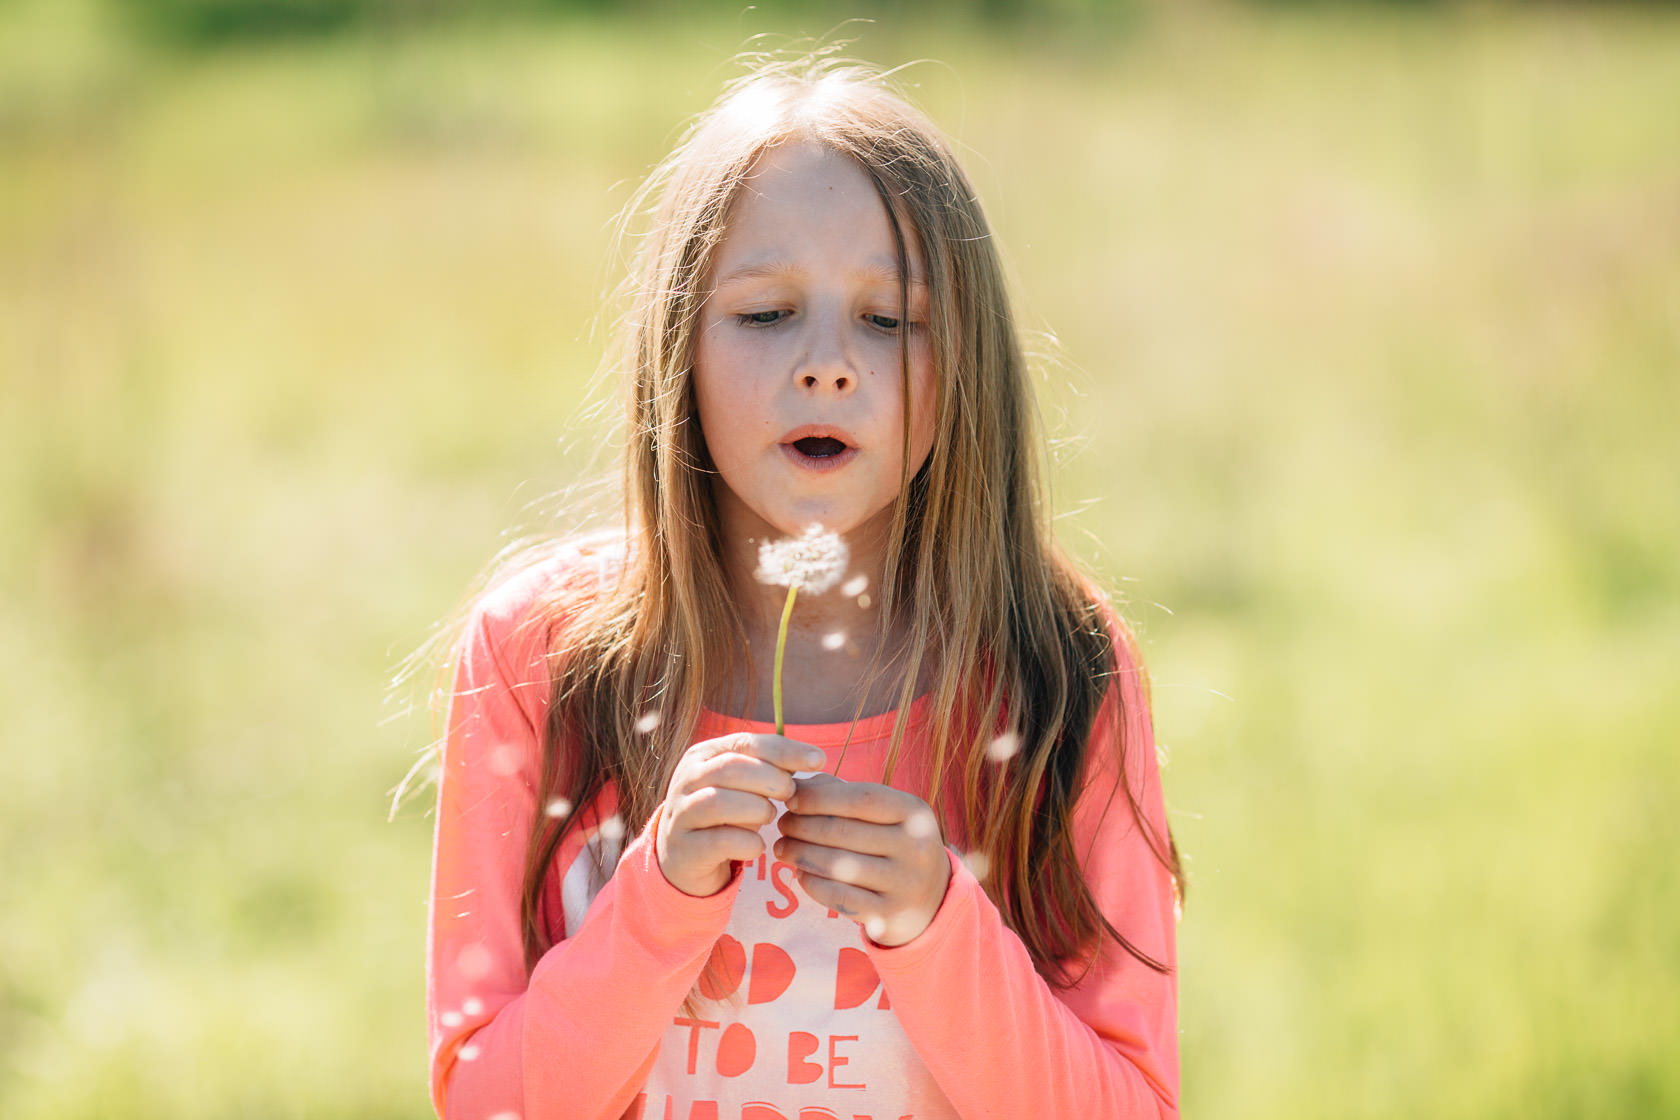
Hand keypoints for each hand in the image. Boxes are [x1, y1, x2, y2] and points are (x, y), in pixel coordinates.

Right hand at [657, 733, 825, 897]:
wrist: (684, 857)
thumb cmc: (725, 814)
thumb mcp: (744, 785)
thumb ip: (770, 768)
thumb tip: (813, 758)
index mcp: (703, 755)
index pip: (747, 742)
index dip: (786, 750)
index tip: (819, 760)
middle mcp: (686, 779)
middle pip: (731, 768)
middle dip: (771, 780)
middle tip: (790, 794)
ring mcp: (680, 813)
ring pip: (719, 802)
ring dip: (757, 810)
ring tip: (770, 816)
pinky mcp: (684, 848)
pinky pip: (720, 841)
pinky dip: (748, 843)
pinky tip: (758, 846)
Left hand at [774, 773, 951, 946]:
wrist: (932, 900)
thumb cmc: (896, 844)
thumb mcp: (887, 814)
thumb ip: (845, 793)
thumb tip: (800, 785)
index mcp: (915, 813)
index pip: (861, 798)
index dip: (820, 797)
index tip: (790, 798)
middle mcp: (915, 847)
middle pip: (844, 832)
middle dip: (802, 826)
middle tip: (782, 824)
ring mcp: (904, 884)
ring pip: (838, 865)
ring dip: (800, 853)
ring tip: (782, 847)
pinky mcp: (888, 916)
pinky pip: (838, 896)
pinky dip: (812, 883)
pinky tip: (800, 873)